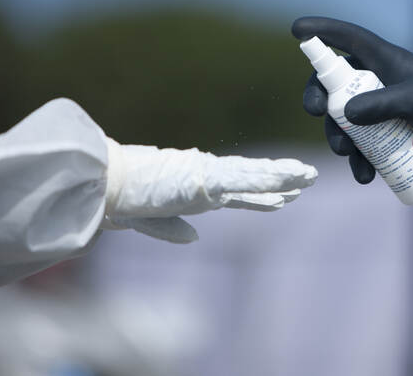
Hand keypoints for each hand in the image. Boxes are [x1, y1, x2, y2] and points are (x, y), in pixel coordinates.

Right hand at [101, 138, 317, 242]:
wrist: (104, 185)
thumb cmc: (121, 198)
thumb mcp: (150, 220)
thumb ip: (172, 229)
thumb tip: (194, 238)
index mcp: (195, 190)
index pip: (237, 194)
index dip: (262, 195)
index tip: (284, 197)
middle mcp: (206, 181)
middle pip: (252, 182)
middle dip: (281, 181)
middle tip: (308, 177)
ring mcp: (208, 177)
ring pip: (255, 176)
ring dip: (284, 175)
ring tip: (308, 174)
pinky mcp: (205, 178)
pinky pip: (245, 178)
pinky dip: (269, 178)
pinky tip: (290, 177)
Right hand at [292, 16, 412, 191]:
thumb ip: (383, 104)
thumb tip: (344, 115)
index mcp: (384, 60)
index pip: (348, 39)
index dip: (322, 32)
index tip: (296, 29)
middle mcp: (376, 80)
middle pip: (333, 85)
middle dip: (319, 100)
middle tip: (316, 114)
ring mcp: (378, 107)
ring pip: (343, 121)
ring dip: (339, 139)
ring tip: (350, 159)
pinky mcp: (384, 132)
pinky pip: (361, 144)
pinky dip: (359, 161)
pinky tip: (366, 177)